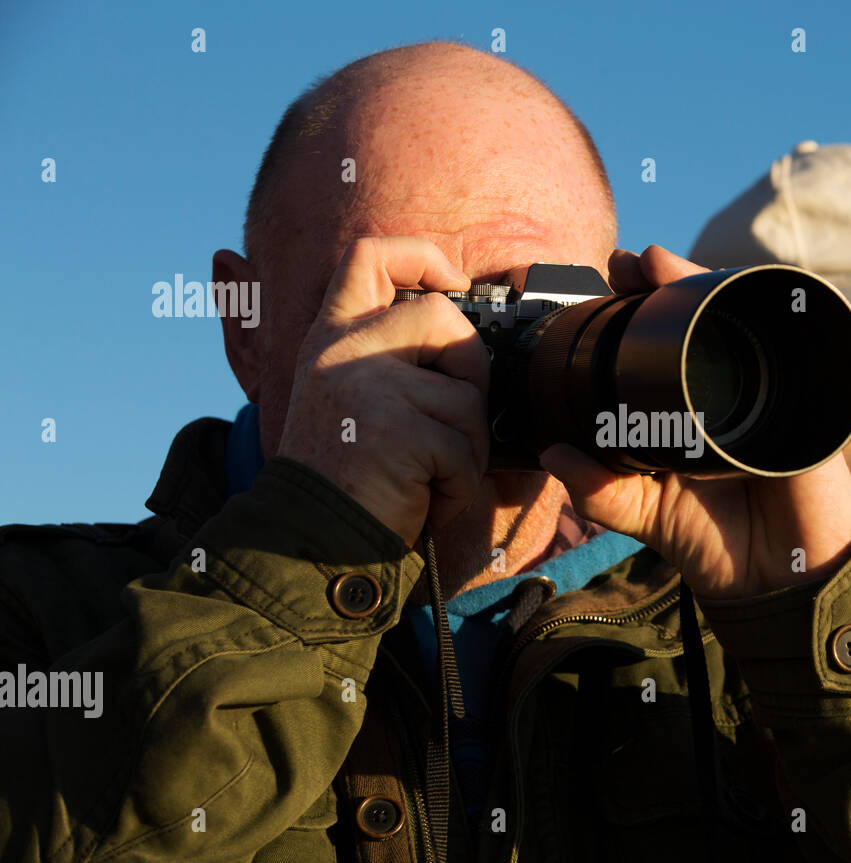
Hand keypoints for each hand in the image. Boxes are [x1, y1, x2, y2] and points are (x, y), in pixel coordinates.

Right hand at [276, 237, 489, 546]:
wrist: (307, 543)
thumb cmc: (344, 479)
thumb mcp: (351, 399)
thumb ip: (391, 358)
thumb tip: (467, 335)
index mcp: (331, 338)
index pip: (370, 256)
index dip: (420, 256)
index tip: (452, 282)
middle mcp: (342, 351)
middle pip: (445, 318)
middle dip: (466, 373)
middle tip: (441, 426)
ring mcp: (368, 387)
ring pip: (467, 396)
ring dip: (463, 449)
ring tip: (420, 476)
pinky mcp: (398, 431)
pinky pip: (465, 450)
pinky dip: (457, 487)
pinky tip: (420, 499)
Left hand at [539, 245, 850, 599]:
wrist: (777, 583)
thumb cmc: (716, 544)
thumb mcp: (645, 514)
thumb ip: (599, 490)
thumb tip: (550, 456)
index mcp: (686, 410)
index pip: (659, 345)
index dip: (633, 310)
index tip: (601, 283)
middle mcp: (727, 391)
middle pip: (699, 316)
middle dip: (663, 279)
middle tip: (627, 263)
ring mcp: (769, 392)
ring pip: (737, 318)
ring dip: (700, 281)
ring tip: (660, 263)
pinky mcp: (802, 405)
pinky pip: (786, 351)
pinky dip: (758, 314)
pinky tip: (725, 292)